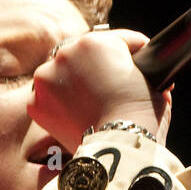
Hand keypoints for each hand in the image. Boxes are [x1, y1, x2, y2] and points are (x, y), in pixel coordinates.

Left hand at [28, 28, 172, 154]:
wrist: (119, 149)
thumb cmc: (143, 117)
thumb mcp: (155, 84)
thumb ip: (141, 70)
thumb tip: (139, 73)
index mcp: (97, 41)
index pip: (116, 40)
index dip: (129, 53)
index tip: (134, 61)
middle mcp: (66, 52)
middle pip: (83, 55)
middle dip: (95, 68)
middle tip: (106, 87)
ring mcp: (46, 77)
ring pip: (60, 75)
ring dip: (72, 84)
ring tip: (88, 104)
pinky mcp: (34, 103)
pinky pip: (48, 99)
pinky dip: (57, 106)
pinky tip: (72, 116)